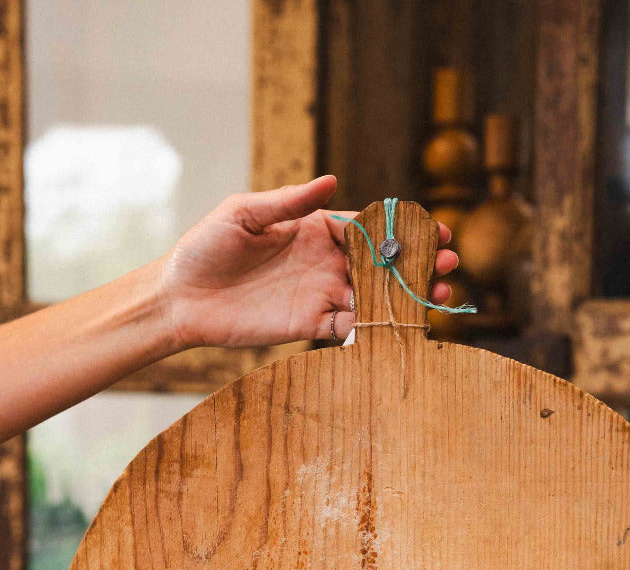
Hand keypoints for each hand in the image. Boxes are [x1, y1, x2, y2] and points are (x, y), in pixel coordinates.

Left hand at [161, 175, 458, 348]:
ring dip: (407, 296)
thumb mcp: (244, 213)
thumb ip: (290, 202)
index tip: (432, 228)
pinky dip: (377, 328)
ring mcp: (320, 295)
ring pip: (374, 297)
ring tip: (437, 294)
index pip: (367, 226)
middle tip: (447, 263)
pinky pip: (351, 329)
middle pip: (381, 263)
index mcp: (313, 229)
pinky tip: (401, 325)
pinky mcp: (309, 327)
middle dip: (416, 262)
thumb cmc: (206, 248)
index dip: (400, 227)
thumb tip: (333, 180)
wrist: (181, 298)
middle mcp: (323, 262)